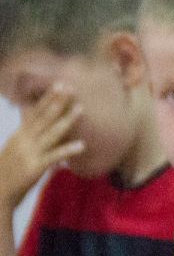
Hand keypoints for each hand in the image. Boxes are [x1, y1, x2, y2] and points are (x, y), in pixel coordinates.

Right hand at [0, 86, 85, 209]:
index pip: (35, 112)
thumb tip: (41, 121)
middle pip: (43, 118)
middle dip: (57, 102)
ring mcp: (29, 153)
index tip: (59, 85)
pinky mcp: (35, 167)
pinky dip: (67, 150)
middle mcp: (24, 140)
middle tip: (70, 87)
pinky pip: (54, 156)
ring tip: (81, 108)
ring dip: (67, 120)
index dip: (47, 99)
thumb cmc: (9, 170)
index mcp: (19, 135)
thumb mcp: (17, 148)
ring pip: (51, 133)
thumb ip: (30, 135)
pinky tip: (82, 145)